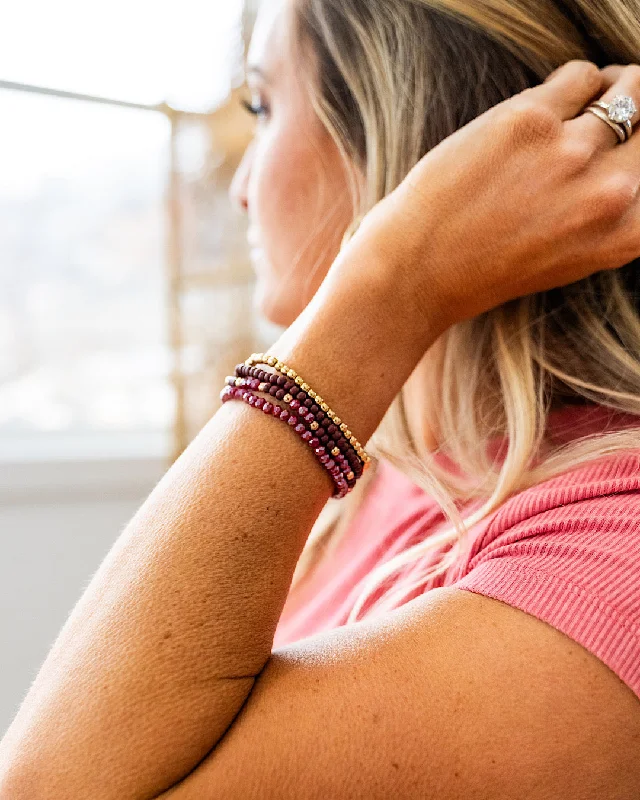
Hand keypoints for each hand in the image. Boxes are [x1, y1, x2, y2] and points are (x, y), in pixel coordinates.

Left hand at [346, 60, 639, 332]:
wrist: (419, 272)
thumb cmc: (488, 269)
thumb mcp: (572, 256)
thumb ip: (612, 214)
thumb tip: (632, 165)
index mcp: (627, 233)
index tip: (633, 142)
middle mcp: (612, 192)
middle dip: (639, 111)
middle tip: (616, 110)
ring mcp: (574, 152)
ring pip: (630, 85)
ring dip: (614, 86)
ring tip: (586, 103)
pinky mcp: (530, 120)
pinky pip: (579, 74)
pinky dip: (572, 84)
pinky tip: (547, 105)